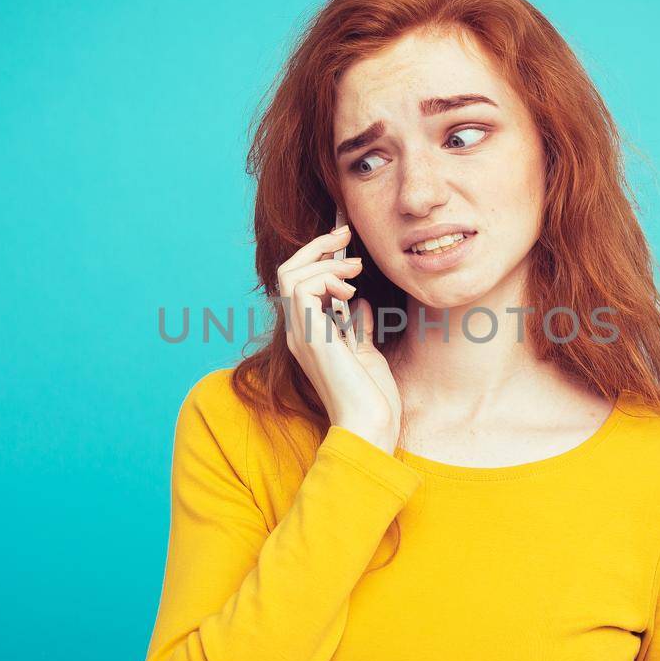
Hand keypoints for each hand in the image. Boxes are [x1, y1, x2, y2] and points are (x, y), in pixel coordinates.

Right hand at [275, 225, 401, 453]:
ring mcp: (301, 334)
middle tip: (345, 236)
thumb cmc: (371, 397)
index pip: (299, 283)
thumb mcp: (365, 352)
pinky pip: (302, 287)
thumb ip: (357, 327)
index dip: (319, 258)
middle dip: (316, 247)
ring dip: (325, 261)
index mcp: (309, 335)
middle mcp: (298, 332)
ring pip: (291, 273)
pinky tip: (349, 290)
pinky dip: (326, 277)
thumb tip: (358, 302)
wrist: (371, 424)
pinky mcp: (311, 335)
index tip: (345, 245)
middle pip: (288, 271)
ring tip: (354, 269)